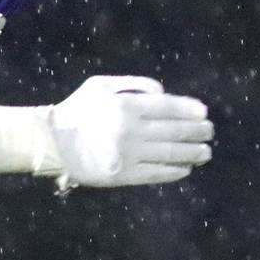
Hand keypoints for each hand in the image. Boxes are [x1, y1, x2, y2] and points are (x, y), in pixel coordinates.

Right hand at [51, 75, 212, 187]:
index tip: (204, 113)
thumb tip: (164, 92)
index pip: (169, 107)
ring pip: (170, 154)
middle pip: (175, 131)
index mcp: (126, 107)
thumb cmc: (78, 111)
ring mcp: (127, 155)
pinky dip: (174, 171)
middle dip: (197, 132)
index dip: (190, 110)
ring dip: (192, 153)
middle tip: (209, 132)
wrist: (49, 143)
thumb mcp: (102, 85)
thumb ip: (135, 84)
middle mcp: (130, 131)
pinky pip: (156, 174)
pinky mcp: (122, 175)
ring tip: (205, 152)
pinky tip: (186, 168)